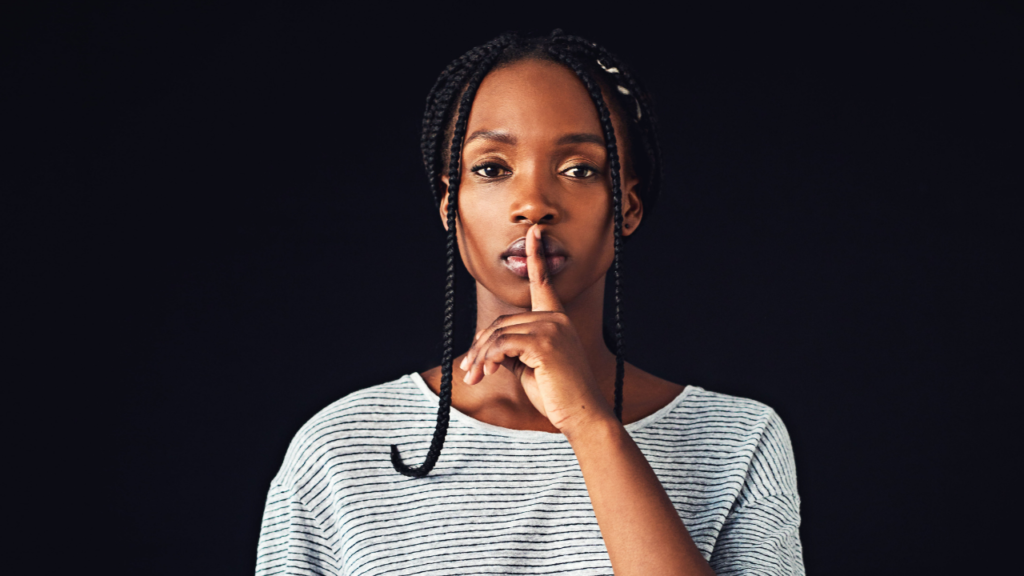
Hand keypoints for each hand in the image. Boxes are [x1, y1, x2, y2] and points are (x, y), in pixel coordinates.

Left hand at [459, 224, 613, 432]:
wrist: (581, 414)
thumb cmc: (556, 394)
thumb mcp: (528, 367)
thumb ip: (510, 349)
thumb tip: (484, 347)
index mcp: (556, 319)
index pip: (544, 282)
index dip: (537, 255)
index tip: (534, 231)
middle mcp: (556, 317)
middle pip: (501, 321)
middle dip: (480, 347)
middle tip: (470, 371)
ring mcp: (552, 328)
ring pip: (498, 333)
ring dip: (480, 357)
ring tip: (476, 377)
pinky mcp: (545, 343)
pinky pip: (501, 344)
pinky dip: (487, 358)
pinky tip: (487, 373)